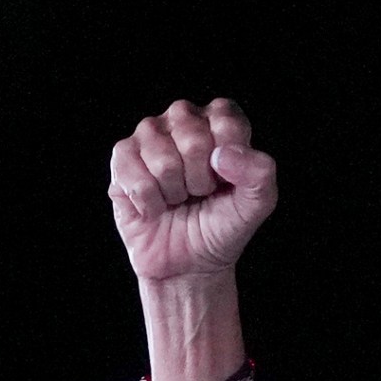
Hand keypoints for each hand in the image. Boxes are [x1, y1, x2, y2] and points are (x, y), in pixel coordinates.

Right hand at [107, 98, 278, 283]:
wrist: (189, 262)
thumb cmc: (221, 225)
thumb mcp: (256, 203)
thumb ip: (259, 173)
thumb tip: (222, 156)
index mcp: (219, 119)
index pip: (226, 123)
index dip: (228, 164)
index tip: (225, 182)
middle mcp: (182, 118)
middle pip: (192, 139)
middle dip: (200, 180)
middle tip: (199, 192)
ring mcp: (148, 135)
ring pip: (162, 160)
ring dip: (174, 192)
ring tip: (177, 197)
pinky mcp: (122, 158)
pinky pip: (135, 178)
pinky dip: (150, 203)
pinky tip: (155, 205)